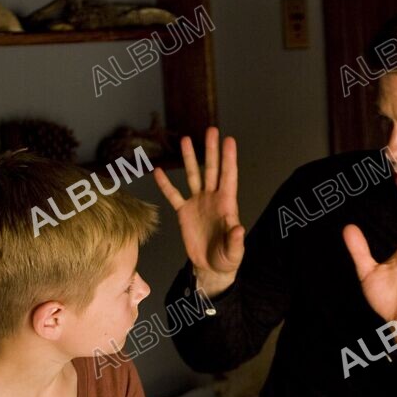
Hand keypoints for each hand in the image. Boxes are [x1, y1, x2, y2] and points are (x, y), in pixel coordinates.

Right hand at [153, 127, 244, 296]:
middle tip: (211, 130)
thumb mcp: (234, 252)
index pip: (228, 176)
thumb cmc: (226, 259)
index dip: (229, 158)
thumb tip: (238, 228)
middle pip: (212, 170)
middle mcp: (213, 198)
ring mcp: (198, 203)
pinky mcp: (184, 212)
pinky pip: (173, 195)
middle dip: (211, 150)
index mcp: (227, 204)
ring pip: (193, 176)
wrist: (210, 267)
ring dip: (190, 158)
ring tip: (186, 139)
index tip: (229, 140)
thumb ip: (235, 240)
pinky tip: (158, 171)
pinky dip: (165, 184)